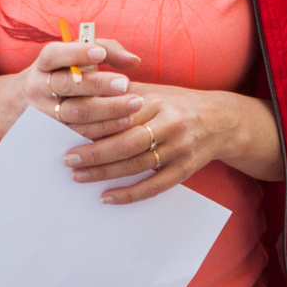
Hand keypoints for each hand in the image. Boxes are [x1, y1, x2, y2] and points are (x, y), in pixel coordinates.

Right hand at [17, 36, 146, 141]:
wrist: (21, 106)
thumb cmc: (63, 74)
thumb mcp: (76, 58)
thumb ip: (107, 51)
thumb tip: (134, 60)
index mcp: (44, 63)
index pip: (55, 55)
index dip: (76, 53)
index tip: (100, 53)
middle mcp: (38, 87)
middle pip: (67, 85)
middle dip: (98, 85)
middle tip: (126, 84)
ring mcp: (43, 113)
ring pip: (75, 113)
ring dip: (108, 110)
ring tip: (134, 104)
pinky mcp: (53, 134)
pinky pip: (79, 133)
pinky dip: (104, 128)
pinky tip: (125, 122)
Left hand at [64, 85, 280, 203]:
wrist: (221, 120)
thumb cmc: (175, 104)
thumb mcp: (151, 91)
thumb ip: (118, 92)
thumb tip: (79, 89)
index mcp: (157, 102)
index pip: (119, 113)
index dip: (92, 123)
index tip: (65, 130)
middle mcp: (170, 124)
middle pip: (127, 141)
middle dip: (95, 152)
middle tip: (67, 159)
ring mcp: (179, 149)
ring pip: (137, 165)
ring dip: (105, 173)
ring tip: (78, 177)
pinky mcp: (186, 169)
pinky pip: (155, 186)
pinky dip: (130, 194)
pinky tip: (107, 197)